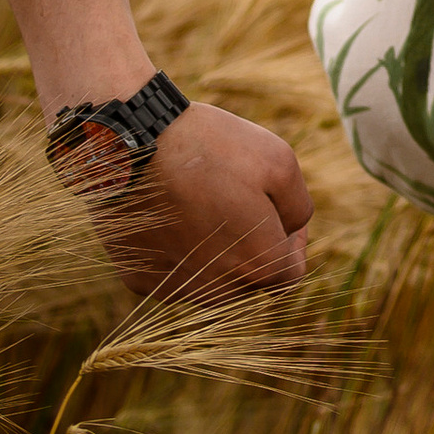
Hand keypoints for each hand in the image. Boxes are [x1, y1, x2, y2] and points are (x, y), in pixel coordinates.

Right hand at [62, 99, 313, 298]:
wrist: (135, 143)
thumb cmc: (212, 148)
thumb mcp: (280, 162)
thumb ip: (298, 208)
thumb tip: (288, 233)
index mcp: (257, 265)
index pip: (289, 272)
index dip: (293, 240)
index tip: (277, 211)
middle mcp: (217, 291)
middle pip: (248, 278)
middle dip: (251, 245)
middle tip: (238, 200)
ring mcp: (174, 288)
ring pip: (209, 280)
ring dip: (214, 251)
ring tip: (201, 203)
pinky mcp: (139, 279)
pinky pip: (170, 273)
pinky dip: (175, 250)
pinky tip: (170, 213)